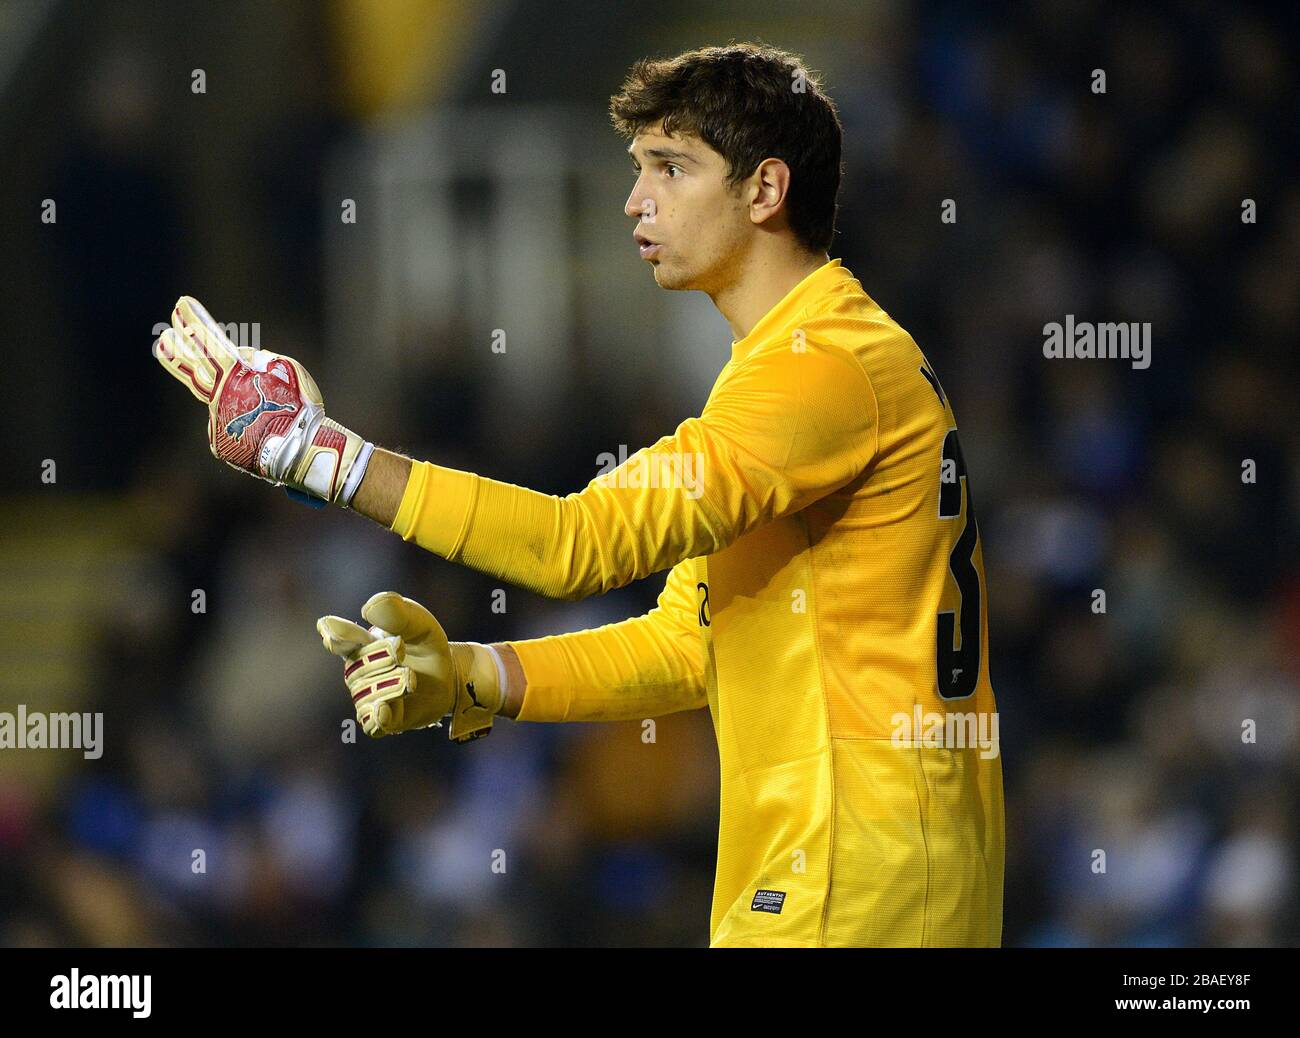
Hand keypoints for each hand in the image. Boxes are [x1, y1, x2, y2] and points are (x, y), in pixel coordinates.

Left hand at [153, 296, 371, 505]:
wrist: (300, 454)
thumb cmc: (300, 410)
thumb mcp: (290, 372)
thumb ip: (264, 360)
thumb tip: (245, 358)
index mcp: (236, 376)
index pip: (210, 344)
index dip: (195, 323)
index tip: (181, 305)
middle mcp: (221, 396)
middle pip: (194, 365)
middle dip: (181, 346)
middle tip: (165, 333)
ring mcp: (217, 418)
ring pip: (199, 388)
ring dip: (182, 367)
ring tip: (166, 349)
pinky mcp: (220, 440)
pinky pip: (224, 415)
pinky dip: (231, 410)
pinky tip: (245, 413)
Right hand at [317, 592, 500, 741]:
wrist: (448, 674)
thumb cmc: (425, 644)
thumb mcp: (419, 623)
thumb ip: (398, 612)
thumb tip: (367, 608)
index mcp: (361, 644)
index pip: (339, 640)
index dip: (336, 637)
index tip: (332, 634)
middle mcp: (358, 672)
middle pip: (358, 669)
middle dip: (382, 659)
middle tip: (401, 651)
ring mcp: (368, 697)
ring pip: (367, 695)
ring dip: (391, 685)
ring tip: (411, 678)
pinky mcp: (384, 720)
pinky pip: (372, 724)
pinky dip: (376, 718)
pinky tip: (384, 710)